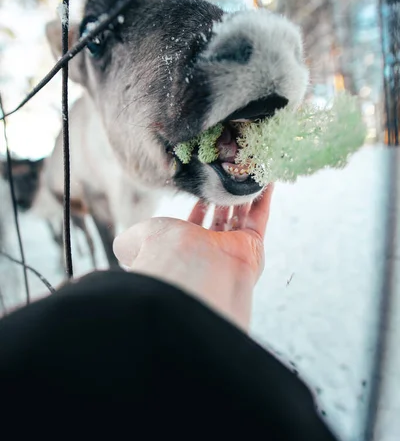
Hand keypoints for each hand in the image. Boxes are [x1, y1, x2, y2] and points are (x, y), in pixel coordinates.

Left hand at [113, 184, 273, 331]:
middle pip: (221, 219)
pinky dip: (263, 197)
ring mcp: (234, 248)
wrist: (192, 270)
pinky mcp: (253, 245)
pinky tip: (265, 178)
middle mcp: (210, 251)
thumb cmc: (163, 254)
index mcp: (185, 249)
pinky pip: (260, 216)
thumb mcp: (135, 240)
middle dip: (224, 198)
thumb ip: (129, 241)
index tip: (203, 187)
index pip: (195, 224)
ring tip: (246, 170)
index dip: (199, 205)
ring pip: (243, 216)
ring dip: (244, 194)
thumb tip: (122, 245)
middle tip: (228, 174)